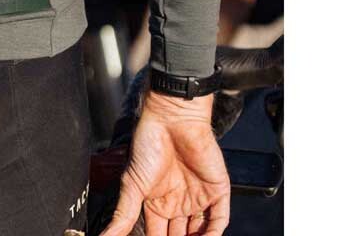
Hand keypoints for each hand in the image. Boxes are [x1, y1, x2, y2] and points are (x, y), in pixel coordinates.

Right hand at [101, 92, 229, 235]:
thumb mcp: (132, 183)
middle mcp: (178, 202)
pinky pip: (219, 220)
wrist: (171, 119)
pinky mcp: (218, 192)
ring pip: (201, 232)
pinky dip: (213, 234)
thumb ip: (123, 214)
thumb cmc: (148, 144)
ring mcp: (199, 197)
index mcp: (157, 201)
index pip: (158, 234)